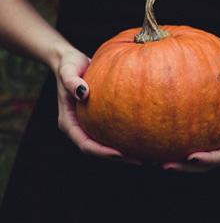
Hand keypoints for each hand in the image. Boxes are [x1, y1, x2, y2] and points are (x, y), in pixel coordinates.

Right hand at [54, 48, 142, 164]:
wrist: (72, 62)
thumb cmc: (69, 65)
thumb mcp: (67, 70)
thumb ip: (71, 81)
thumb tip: (83, 93)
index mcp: (69, 123)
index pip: (85, 145)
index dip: (102, 152)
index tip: (121, 154)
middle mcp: (80, 128)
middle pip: (99, 151)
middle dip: (119, 158)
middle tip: (142, 160)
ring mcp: (90, 125)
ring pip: (108, 145)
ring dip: (126, 152)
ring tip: (149, 154)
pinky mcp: (101, 120)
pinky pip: (115, 132)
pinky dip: (128, 137)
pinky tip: (146, 136)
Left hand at [161, 77, 219, 172]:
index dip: (208, 160)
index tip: (191, 157)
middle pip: (204, 166)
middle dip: (185, 168)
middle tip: (165, 166)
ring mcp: (213, 145)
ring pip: (192, 160)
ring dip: (175, 162)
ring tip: (151, 160)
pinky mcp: (202, 138)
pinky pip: (185, 144)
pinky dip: (170, 146)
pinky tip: (152, 142)